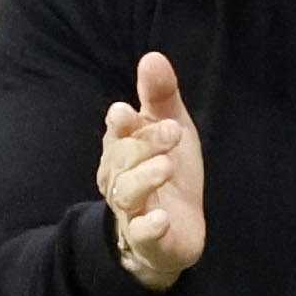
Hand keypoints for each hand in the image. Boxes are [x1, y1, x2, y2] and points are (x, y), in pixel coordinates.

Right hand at [100, 51, 205, 289]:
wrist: (177, 229)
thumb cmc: (169, 171)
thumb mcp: (171, 128)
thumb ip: (161, 97)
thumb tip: (152, 56)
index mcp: (123, 148)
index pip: (118, 132)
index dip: (122, 123)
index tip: (129, 111)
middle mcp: (120, 177)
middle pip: (123, 158)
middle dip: (145, 144)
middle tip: (173, 132)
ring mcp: (132, 210)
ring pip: (128, 193)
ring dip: (145, 178)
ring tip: (165, 167)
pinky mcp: (147, 239)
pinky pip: (142, 234)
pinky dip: (149, 226)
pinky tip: (161, 218)